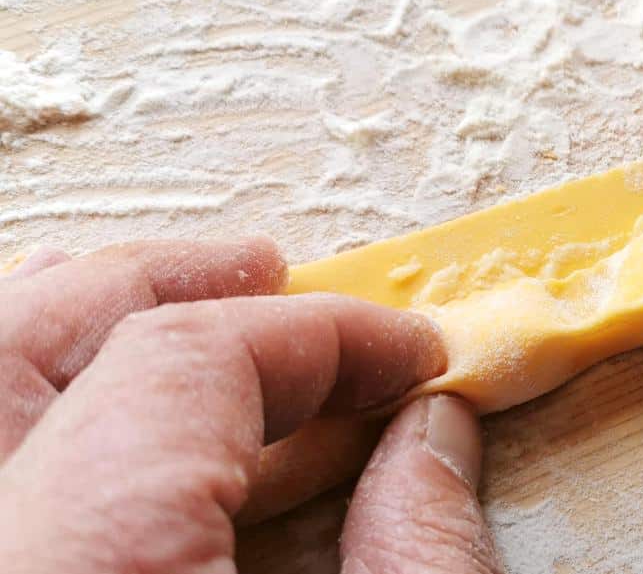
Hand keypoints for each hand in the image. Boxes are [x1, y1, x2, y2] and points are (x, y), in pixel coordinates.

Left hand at [0, 239, 503, 572]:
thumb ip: (416, 552)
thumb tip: (431, 439)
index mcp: (80, 566)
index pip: (187, 363)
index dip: (320, 336)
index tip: (403, 352)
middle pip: (28, 347)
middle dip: (163, 283)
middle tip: (266, 270)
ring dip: (82, 335)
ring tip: (177, 312)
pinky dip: (40, 423)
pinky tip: (115, 425)